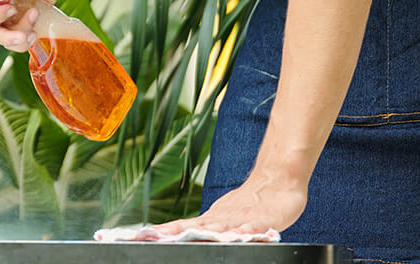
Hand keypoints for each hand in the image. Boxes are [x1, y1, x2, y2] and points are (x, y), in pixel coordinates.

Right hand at [0, 0, 65, 52]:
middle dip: (5, 35)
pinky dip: (25, 40)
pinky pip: (16, 41)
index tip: (10, 9)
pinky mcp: (18, 23)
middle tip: (22, 34)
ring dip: (18, 37)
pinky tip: (35, 31)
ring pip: (2, 38)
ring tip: (35, 17)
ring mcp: (4, 16)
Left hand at [150, 167, 307, 237]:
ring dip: (195, 234)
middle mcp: (220, 219)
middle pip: (191, 227)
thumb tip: (191, 235)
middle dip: (170, 233)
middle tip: (150, 237)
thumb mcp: (227, 216)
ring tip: (175, 238)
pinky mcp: (257, 223)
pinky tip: (229, 239)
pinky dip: (236, 235)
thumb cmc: (252, 202)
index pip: (183, 226)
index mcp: (212, 218)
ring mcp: (237, 220)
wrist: (277, 180)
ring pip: (213, 229)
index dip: (164, 232)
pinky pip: (246, 231)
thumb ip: (211, 227)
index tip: (142, 235)